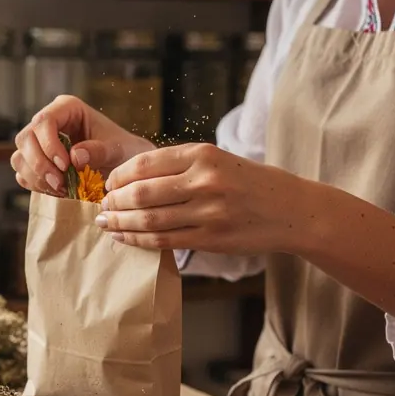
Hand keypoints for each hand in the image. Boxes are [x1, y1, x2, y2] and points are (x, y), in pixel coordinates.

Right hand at [11, 95, 155, 194]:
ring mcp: (39, 143)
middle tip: (60, 184)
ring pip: (19, 157)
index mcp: (67, 109)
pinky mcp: (36, 162)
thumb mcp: (117, 150)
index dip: (49, 144)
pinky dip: (36, 185)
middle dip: (40, 164)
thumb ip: (99, 151)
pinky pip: (22, 173)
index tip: (65, 165)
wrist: (124, 169)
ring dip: (36, 177)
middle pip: (25, 138)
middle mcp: (48, 123)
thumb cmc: (123, 152)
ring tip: (61, 189)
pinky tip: (57, 191)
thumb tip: (75, 156)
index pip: (44, 121)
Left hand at [97, 143, 307, 254]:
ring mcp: (209, 212)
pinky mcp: (212, 238)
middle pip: (142, 193)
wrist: (292, 210)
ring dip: (121, 224)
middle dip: (114, 202)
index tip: (108, 184)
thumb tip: (130, 179)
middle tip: (102, 207)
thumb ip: (179, 165)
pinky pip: (165, 241)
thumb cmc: (249, 183)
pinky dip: (139, 241)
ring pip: (150, 219)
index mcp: (203, 154)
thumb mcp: (218, 160)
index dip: (119, 176)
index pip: (145, 163)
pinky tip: (125, 238)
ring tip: (106, 224)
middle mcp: (205, 181)